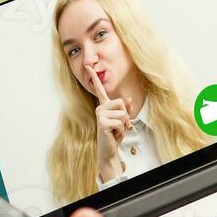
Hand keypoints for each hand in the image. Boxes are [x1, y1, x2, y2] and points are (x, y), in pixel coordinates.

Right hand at [89, 67, 131, 181]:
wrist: (109, 150)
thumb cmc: (114, 135)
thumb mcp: (123, 120)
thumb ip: (126, 109)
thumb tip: (128, 99)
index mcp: (104, 106)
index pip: (99, 89)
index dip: (94, 77)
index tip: (88, 66)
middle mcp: (100, 108)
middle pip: (121, 102)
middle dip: (126, 116)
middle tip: (119, 126)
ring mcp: (100, 114)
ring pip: (123, 113)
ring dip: (124, 124)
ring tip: (116, 131)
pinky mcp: (102, 122)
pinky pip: (120, 122)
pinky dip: (121, 130)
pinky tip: (113, 134)